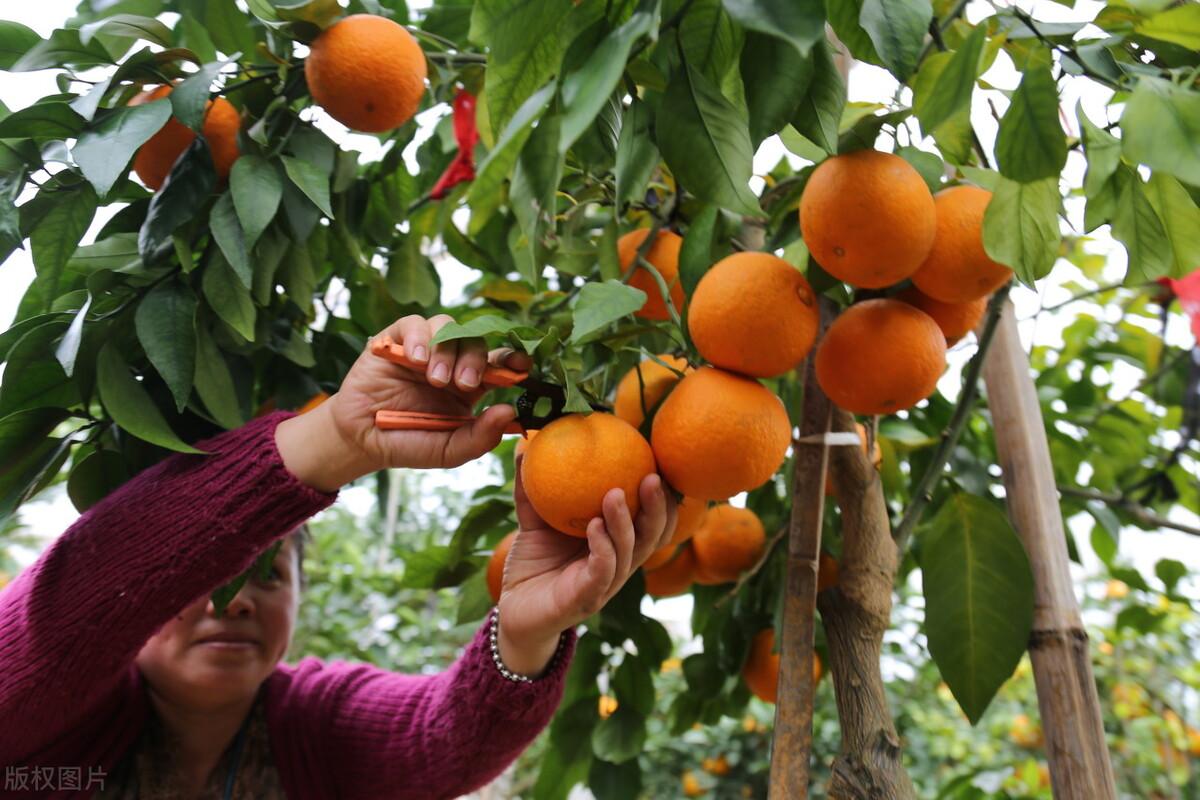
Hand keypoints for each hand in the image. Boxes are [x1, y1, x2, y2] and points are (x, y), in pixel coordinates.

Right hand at [276, 314, 531, 489]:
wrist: (362, 441)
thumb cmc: (410, 442)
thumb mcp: (449, 450)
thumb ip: (479, 437)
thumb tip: (509, 412)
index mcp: (470, 384)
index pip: (499, 362)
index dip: (513, 359)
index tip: (522, 366)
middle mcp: (451, 361)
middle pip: (474, 341)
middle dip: (475, 359)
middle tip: (464, 384)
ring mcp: (424, 348)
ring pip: (447, 326)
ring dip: (446, 350)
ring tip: (434, 378)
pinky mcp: (396, 339)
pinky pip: (414, 323)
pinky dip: (420, 337)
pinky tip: (416, 360)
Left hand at [495, 456, 677, 676]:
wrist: (513, 610)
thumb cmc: (532, 565)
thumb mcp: (534, 522)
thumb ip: (534, 490)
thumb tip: (526, 444)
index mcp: (616, 544)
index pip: (651, 519)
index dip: (662, 496)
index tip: (659, 462)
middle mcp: (619, 563)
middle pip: (653, 535)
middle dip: (658, 507)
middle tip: (652, 475)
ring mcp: (605, 584)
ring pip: (630, 553)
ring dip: (625, 523)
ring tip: (616, 494)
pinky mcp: (587, 601)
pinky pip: (602, 572)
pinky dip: (603, 548)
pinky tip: (595, 526)